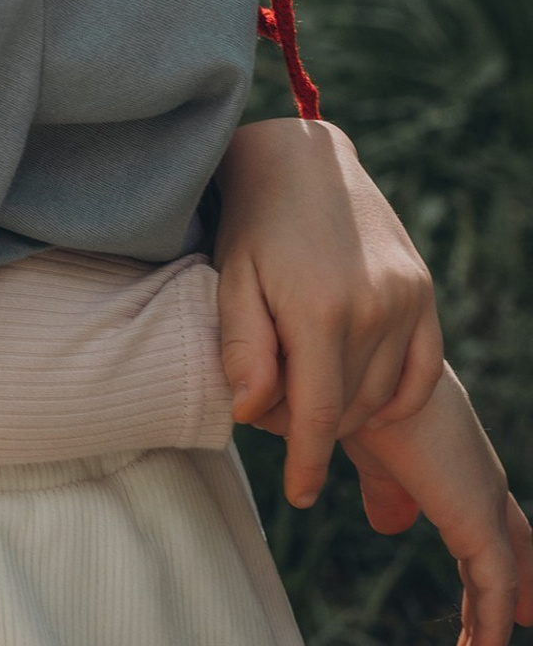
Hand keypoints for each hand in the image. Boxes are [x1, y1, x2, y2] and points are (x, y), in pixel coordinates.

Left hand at [214, 118, 442, 507]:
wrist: (300, 160)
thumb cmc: (251, 221)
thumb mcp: (231, 277)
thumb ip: (242, 347)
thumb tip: (250, 413)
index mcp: (317, 309)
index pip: (316, 413)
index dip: (306, 462)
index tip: (299, 495)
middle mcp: (373, 307)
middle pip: (348, 407)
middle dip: (313, 426)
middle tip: (276, 409)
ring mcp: (407, 299)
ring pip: (383, 396)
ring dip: (348, 410)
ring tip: (306, 388)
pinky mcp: (424, 293)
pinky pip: (420, 374)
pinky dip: (392, 396)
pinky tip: (357, 389)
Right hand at [342, 364, 532, 645]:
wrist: (351, 372)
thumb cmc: (349, 391)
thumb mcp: (365, 444)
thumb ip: (384, 485)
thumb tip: (389, 525)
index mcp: (453, 455)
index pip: (488, 511)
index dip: (500, 546)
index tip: (505, 586)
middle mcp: (478, 474)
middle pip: (514, 539)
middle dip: (519, 578)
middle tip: (524, 616)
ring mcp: (483, 497)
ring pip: (504, 568)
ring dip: (495, 610)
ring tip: (486, 645)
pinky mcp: (476, 522)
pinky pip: (492, 586)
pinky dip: (488, 621)